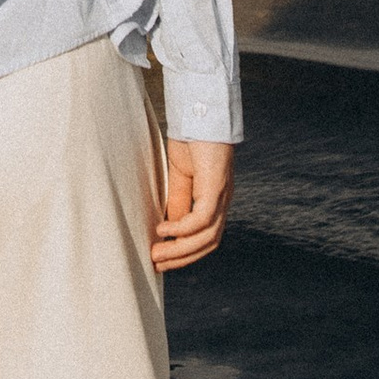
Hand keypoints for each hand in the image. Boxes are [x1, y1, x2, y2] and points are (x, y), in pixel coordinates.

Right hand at [151, 138, 232, 270]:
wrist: (202, 113)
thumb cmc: (192, 140)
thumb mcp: (181, 176)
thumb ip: (179, 201)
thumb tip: (170, 229)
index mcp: (216, 200)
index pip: (206, 237)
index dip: (186, 253)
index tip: (162, 261)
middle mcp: (223, 201)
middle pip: (209, 242)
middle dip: (182, 258)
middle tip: (156, 265)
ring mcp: (222, 194)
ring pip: (207, 236)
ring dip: (181, 250)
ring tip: (156, 254)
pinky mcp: (216, 185)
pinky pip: (202, 217)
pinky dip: (183, 229)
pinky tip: (163, 229)